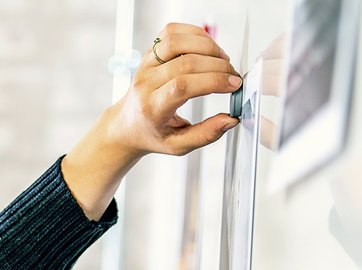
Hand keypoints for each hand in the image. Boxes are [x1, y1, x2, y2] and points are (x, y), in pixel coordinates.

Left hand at [62, 23, 240, 218]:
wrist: (127, 124)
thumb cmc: (153, 134)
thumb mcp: (178, 145)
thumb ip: (205, 135)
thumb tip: (230, 120)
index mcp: (151, 108)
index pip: (182, 86)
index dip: (212, 81)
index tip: (234, 85)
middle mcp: (145, 82)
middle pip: (185, 63)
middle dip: (217, 67)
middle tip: (233, 77)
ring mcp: (145, 64)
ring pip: (176, 41)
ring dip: (208, 46)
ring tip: (222, 61)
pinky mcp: (149, 52)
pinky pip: (171, 31)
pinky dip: (195, 34)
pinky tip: (207, 48)